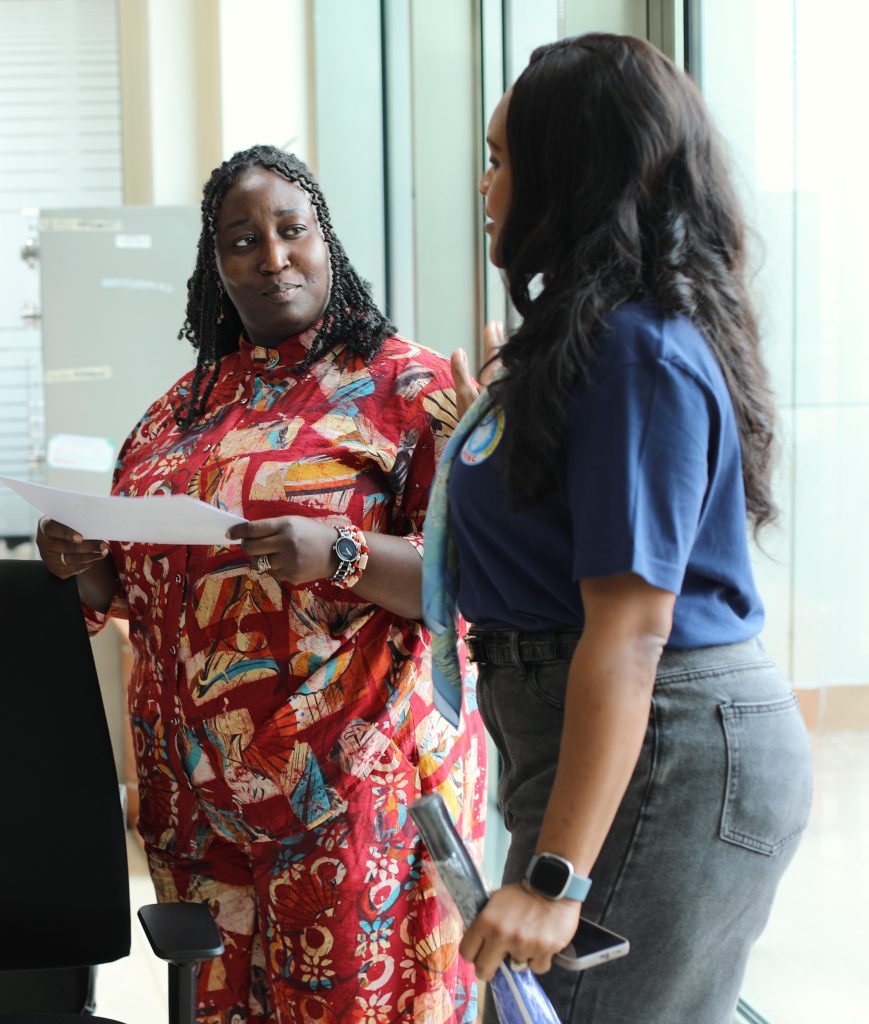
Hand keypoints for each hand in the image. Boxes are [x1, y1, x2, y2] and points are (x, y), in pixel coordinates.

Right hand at [36, 516, 109, 579]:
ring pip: (72, 559)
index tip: (81, 537)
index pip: (52, 528)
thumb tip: (99, 527)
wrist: (59, 539)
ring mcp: (47, 557)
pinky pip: (74, 568)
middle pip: (66, 547)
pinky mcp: (55, 569)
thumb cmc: (69, 525)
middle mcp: (43, 542)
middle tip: (103, 545)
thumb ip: (79, 521)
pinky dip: (87, 564)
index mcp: (45, 525)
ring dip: (91, 556)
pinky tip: (95, 558)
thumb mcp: (69, 519)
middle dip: (88, 546)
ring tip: (104, 551)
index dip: (66, 533)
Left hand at [227, 516, 336, 584]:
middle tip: (249, 544)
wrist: (337, 553)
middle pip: (251, 548)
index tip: (230, 533)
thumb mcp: (294, 522)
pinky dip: (273, 567)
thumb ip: (272, 527)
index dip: (238, 531)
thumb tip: (247, 534)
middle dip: (246, 546)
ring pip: (258, 562)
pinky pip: (271, 573)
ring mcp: (288, 562)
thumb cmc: (313, 534)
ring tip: (271, 553)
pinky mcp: (291, 576)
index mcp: (286, 526)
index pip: (254, 529)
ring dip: (259, 558)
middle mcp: (286, 544)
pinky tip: (284, 562)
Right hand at [450, 319, 504, 418]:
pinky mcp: (511, 406)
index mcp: (495, 383)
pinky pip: (512, 379)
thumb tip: (458, 350)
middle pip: (504, 361)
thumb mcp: (465, 399)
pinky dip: (509, 370)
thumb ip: (461, 375)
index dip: (493, 340)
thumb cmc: (475, 425)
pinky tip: (508, 371)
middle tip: (498, 326)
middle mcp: (506, 387)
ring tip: (504, 343)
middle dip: (500, 343)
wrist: (490, 450)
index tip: (493, 324)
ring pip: (509, 370)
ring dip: (505, 355)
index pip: (494, 356)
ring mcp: (510, 396)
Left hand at [459, 882, 580, 980]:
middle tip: (496, 963)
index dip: (472, 955)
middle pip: (484, 970)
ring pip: (515, 967)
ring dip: (520, 958)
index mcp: (486, 921)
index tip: (479, 955)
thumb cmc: (523, 893)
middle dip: (489, 969)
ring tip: (527, 940)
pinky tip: (541, 945)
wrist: (553, 885)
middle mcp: (501, 936)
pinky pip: (536, 967)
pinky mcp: (543, 952)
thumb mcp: (497, 899)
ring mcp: (522, 946)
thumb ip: (486, 921)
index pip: (466, 952)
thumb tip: (477, 940)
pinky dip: (538, 959)